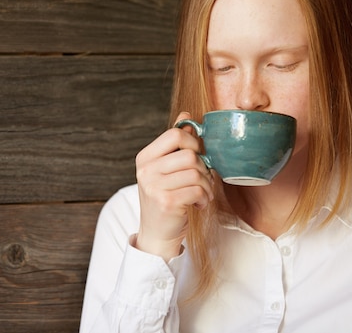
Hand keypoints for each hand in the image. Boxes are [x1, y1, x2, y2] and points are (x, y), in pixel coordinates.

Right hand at [134, 112, 213, 260]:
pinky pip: (198, 190)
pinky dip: (205, 197)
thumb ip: (175, 144)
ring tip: (202, 193)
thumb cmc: (165, 197)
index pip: (174, 134)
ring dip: (206, 185)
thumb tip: (186, 116)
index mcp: (145, 157)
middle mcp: (146, 170)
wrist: (156, 233)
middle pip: (189, 154)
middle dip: (203, 168)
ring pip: (196, 173)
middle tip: (202, 179)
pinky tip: (199, 203)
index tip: (196, 155)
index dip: (192, 142)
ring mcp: (155, 186)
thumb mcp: (165, 169)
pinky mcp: (167, 202)